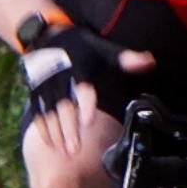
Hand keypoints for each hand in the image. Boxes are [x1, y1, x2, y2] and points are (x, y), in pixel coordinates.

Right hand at [23, 25, 154, 155]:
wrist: (47, 36)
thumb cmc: (81, 47)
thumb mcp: (103, 49)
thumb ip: (125, 58)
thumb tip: (150, 62)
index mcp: (79, 69)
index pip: (83, 88)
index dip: (85, 104)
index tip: (88, 121)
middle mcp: (60, 79)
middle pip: (64, 107)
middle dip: (69, 128)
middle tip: (76, 148)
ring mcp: (46, 87)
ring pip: (50, 113)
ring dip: (57, 134)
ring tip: (66, 152)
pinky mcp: (36, 93)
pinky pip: (38, 113)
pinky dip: (44, 130)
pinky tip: (52, 145)